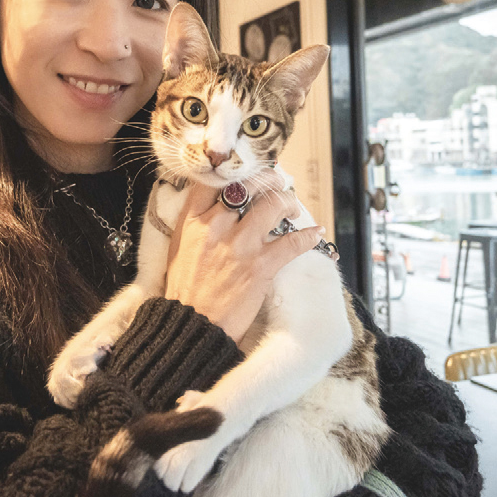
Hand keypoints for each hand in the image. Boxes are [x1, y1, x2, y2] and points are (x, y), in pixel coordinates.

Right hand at [164, 170, 326, 342]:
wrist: (191, 324)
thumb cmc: (184, 290)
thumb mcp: (180, 247)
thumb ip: (197, 223)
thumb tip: (217, 206)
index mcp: (193, 220)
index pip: (215, 180)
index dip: (236, 172)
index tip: (248, 174)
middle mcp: (216, 226)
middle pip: (249, 185)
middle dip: (269, 181)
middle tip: (277, 185)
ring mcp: (240, 245)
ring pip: (273, 205)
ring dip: (289, 203)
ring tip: (293, 209)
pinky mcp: (260, 266)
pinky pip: (292, 242)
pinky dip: (308, 237)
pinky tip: (316, 233)